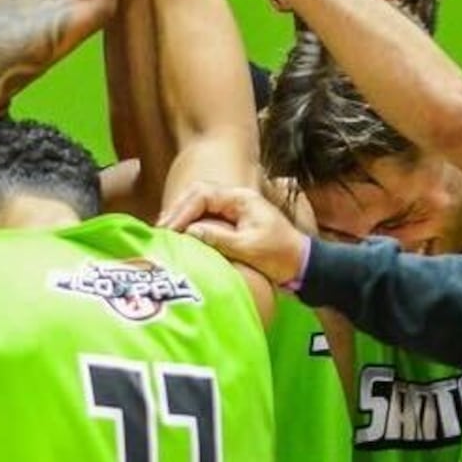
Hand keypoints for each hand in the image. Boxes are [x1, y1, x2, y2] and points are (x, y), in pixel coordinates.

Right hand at [164, 179, 309, 288]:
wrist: (302, 266)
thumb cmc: (279, 255)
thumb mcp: (248, 248)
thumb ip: (219, 238)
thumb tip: (189, 232)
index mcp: (241, 199)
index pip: (202, 195)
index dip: (182, 211)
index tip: (168, 230)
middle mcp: (236, 200)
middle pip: (197, 195)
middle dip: (177, 211)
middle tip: (160, 230)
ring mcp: (234, 211)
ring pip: (200, 205)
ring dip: (182, 217)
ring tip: (165, 233)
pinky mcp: (233, 224)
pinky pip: (206, 218)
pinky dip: (191, 225)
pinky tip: (180, 237)